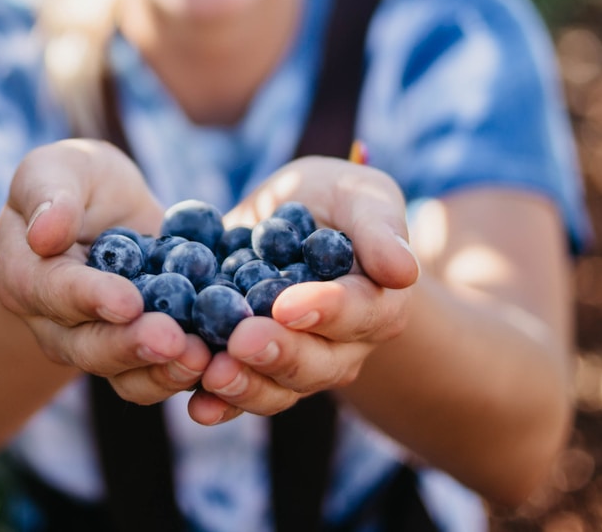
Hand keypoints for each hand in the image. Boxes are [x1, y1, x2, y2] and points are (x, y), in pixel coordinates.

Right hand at [0, 139, 212, 402]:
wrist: (107, 209)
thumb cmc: (75, 182)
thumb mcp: (58, 169)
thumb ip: (49, 195)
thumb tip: (44, 233)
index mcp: (26, 276)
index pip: (55, 292)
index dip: (91, 298)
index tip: (128, 302)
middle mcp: (55, 323)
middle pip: (88, 347)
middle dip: (132, 345)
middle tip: (174, 341)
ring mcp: (97, 344)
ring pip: (124, 374)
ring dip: (162, 371)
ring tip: (202, 359)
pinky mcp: (139, 351)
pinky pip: (158, 375)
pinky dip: (188, 373)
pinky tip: (220, 362)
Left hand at [189, 156, 418, 424]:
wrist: (287, 216)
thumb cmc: (335, 201)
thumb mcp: (359, 195)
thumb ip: (379, 227)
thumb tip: (404, 271)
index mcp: (377, 304)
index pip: (359, 313)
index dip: (325, 310)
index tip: (287, 305)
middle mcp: (343, 347)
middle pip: (316, 364)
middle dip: (277, 354)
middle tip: (241, 341)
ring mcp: (298, 364)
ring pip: (278, 390)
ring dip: (244, 386)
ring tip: (213, 375)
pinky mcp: (255, 369)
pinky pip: (241, 396)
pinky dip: (219, 404)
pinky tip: (197, 406)